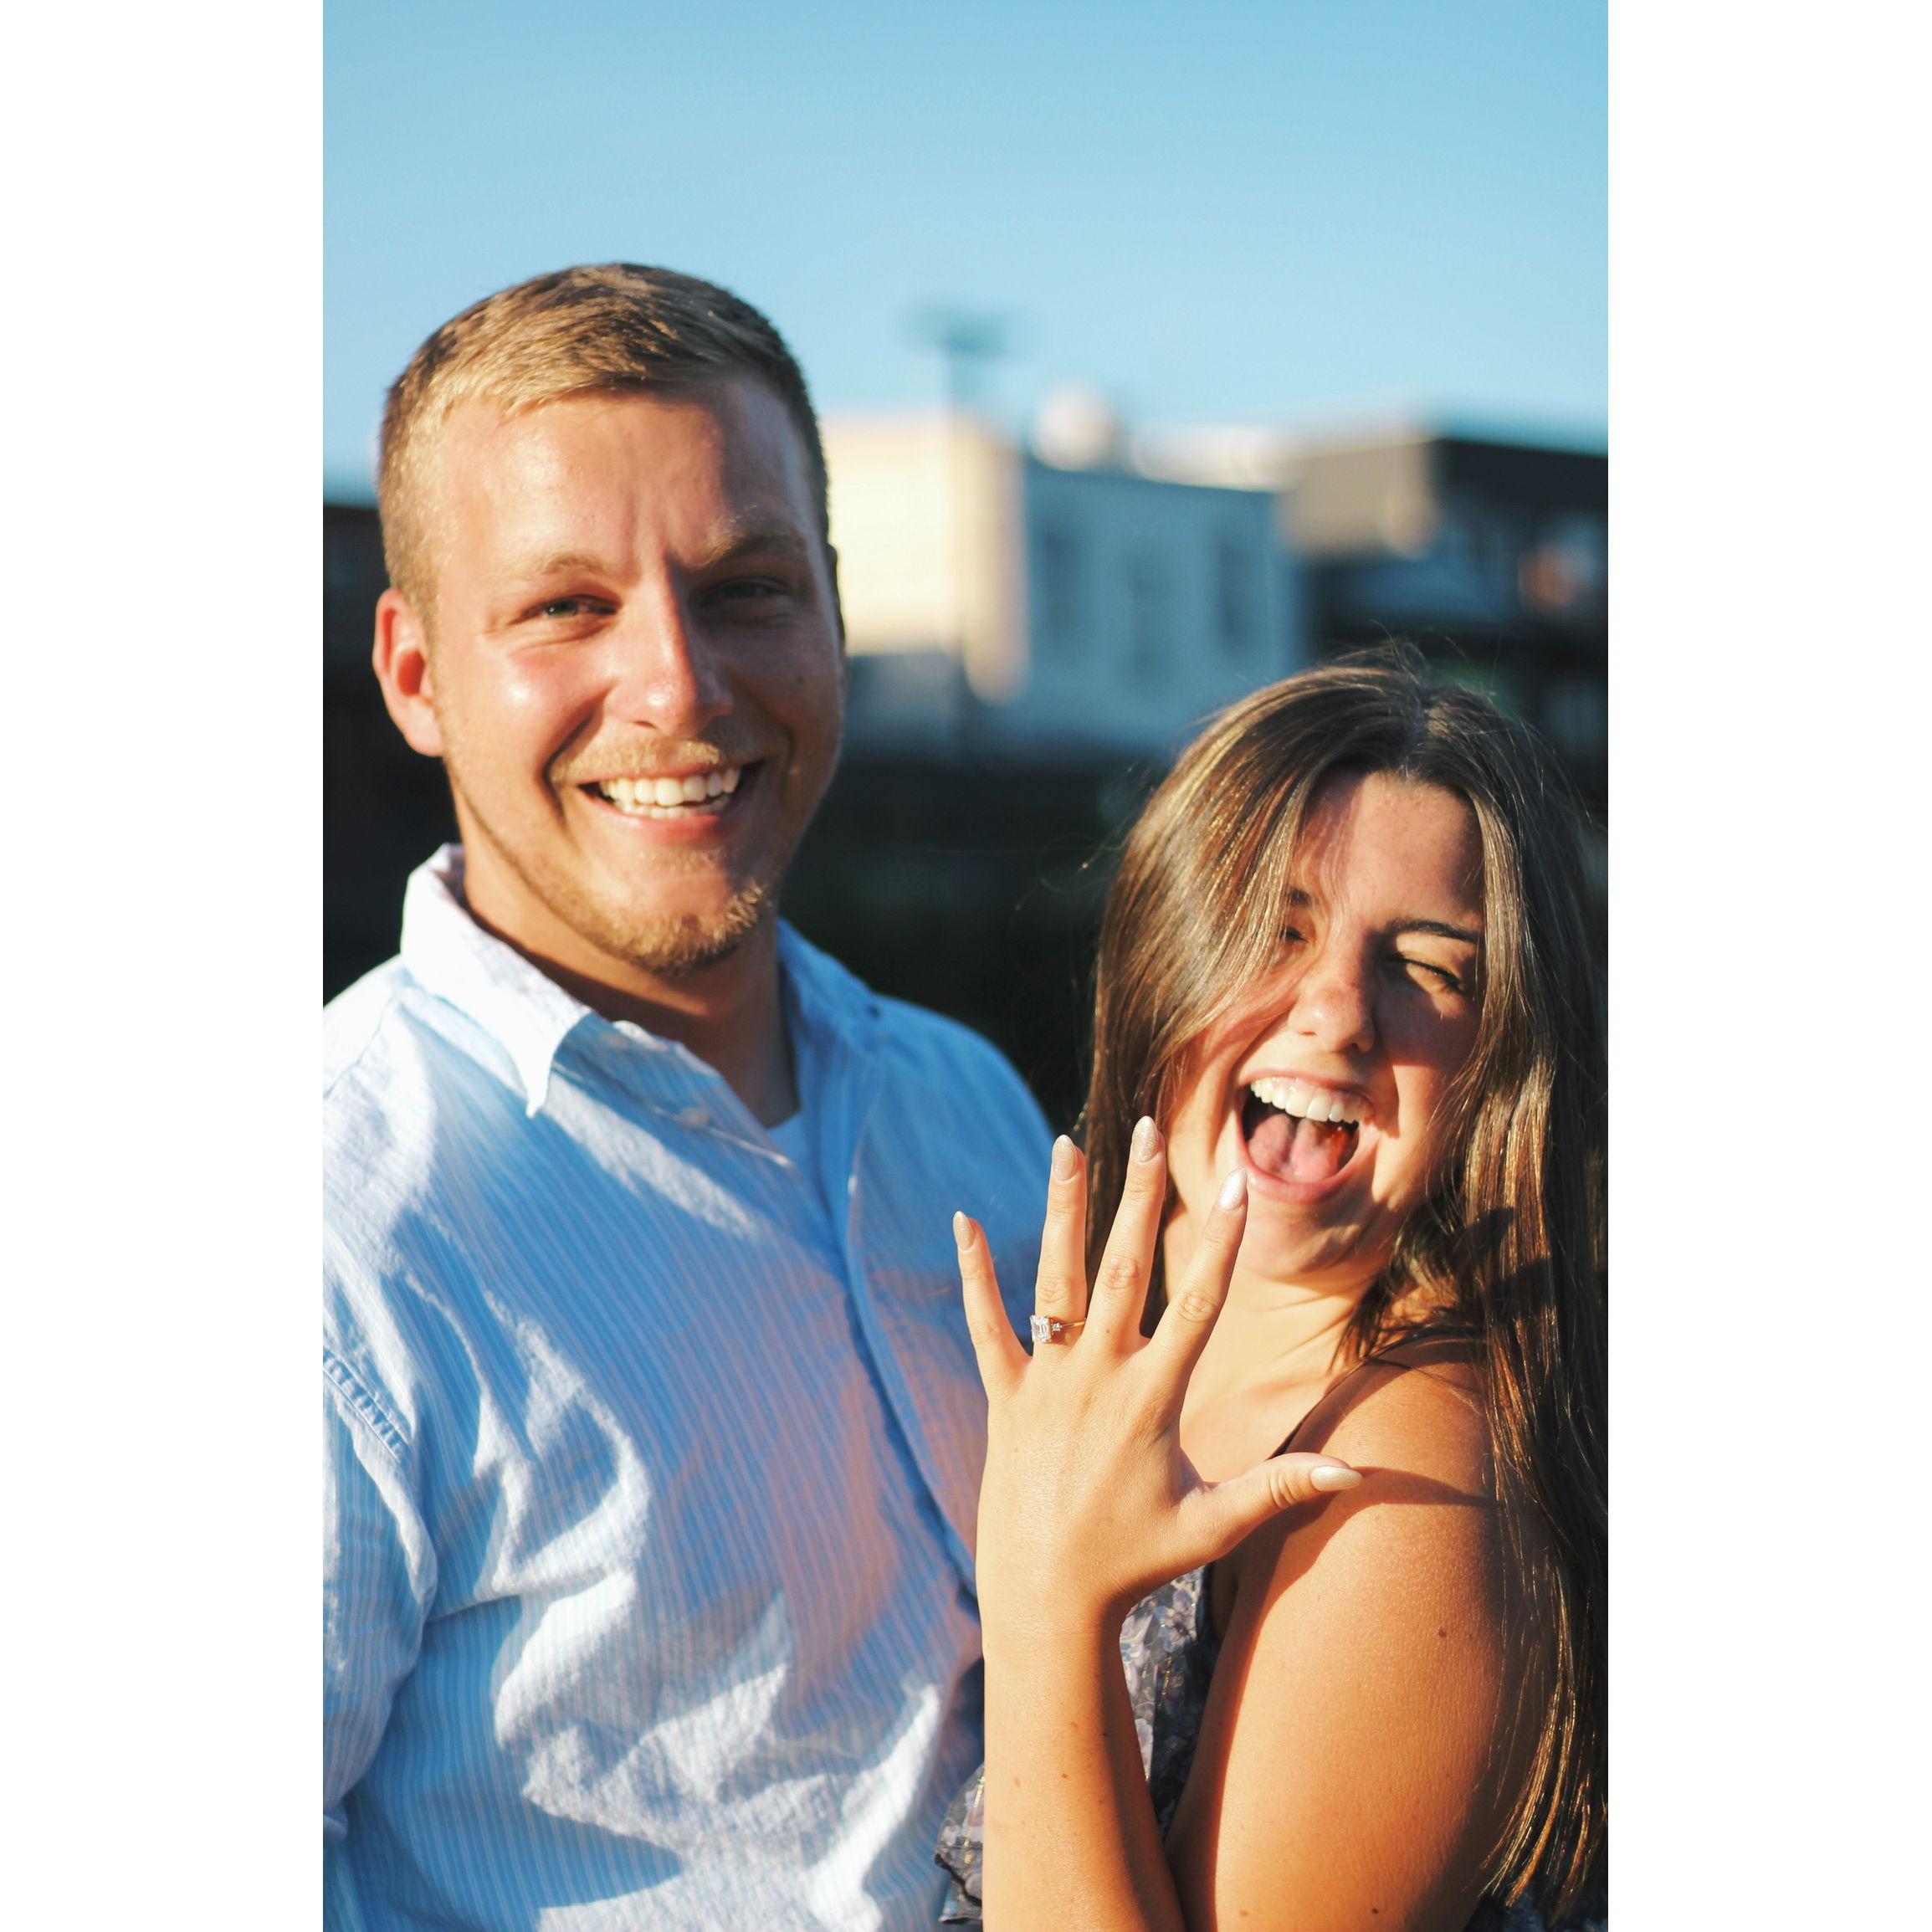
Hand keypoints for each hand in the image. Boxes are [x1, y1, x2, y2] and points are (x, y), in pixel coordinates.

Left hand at [955, 1118, 1359, 1638]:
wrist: (1045, 1599)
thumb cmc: (1136, 1561)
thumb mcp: (1213, 1524)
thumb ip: (1283, 1487)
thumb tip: (1360, 1474)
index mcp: (1153, 1398)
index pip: (1198, 1305)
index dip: (1221, 1243)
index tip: (1237, 1184)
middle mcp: (1099, 1377)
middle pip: (1126, 1267)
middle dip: (1140, 1193)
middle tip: (1150, 1127)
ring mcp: (1047, 1382)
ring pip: (1056, 1279)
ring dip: (1063, 1209)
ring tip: (1068, 1144)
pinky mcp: (1003, 1396)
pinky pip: (984, 1325)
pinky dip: (974, 1273)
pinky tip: (962, 1219)